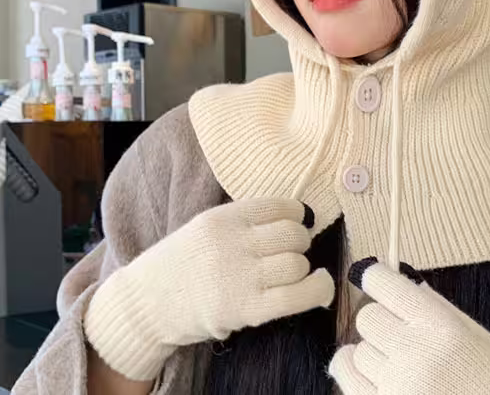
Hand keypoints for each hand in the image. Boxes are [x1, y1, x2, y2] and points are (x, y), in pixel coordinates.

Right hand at [85, 198, 334, 380]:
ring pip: (297, 263)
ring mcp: (239, 276)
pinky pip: (296, 296)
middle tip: (291, 251)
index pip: (279, 206)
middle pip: (293, 234)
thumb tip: (297, 216)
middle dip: (300, 241)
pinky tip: (320, 286)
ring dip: (302, 268)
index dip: (297, 215)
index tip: (296, 223)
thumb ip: (243, 220)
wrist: (144, 305)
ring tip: (292, 274)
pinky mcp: (245, 309)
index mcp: (223, 217)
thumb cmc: (180, 264)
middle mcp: (233, 243)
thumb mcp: (205, 226)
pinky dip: (317, 290)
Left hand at [329, 260, 489, 394]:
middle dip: (381, 324)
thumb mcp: (478, 339)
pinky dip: (356, 377)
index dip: (375, 278)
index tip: (372, 278)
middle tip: (401, 337)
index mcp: (440, 326)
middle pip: (366, 318)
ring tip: (402, 370)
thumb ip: (437, 308)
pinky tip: (377, 380)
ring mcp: (396, 388)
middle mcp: (414, 354)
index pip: (384, 283)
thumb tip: (402, 282)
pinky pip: (347, 380)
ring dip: (374, 356)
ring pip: (356, 352)